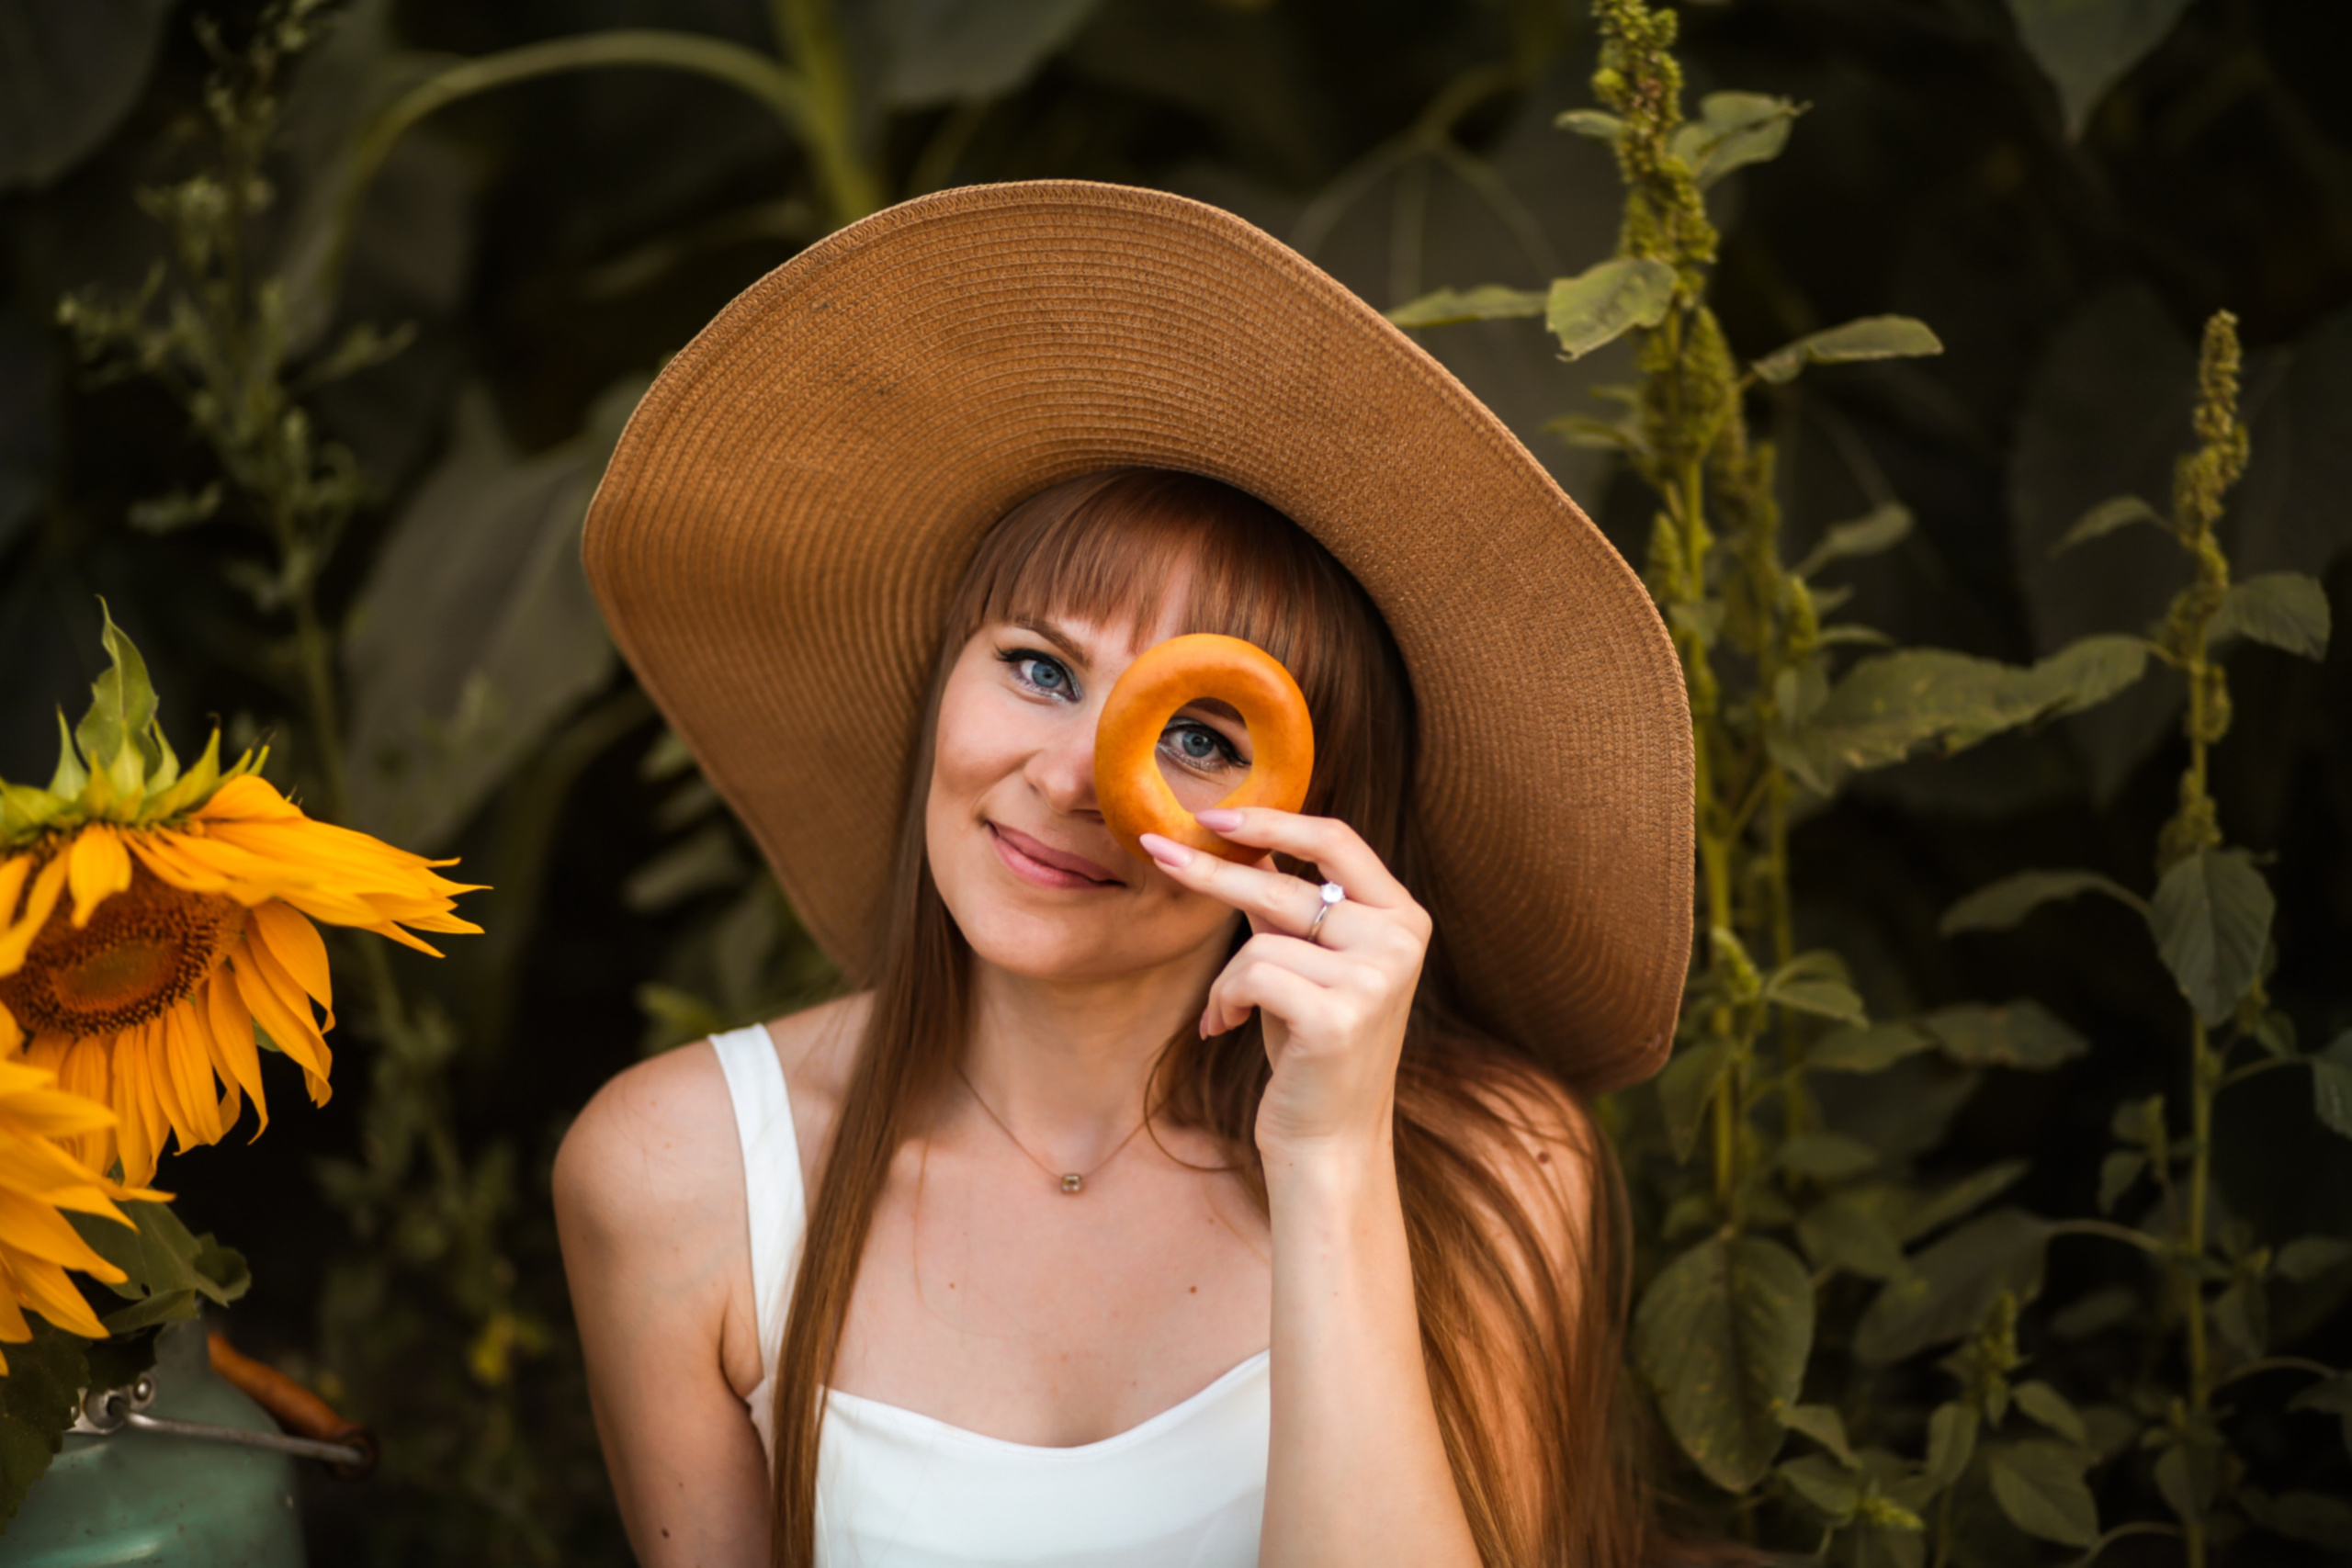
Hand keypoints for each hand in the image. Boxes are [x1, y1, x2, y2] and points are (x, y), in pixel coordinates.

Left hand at [1138, 807, 1430, 1158]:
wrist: (1328, 1139)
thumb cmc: (1310, 1048)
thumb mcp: (1303, 962)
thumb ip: (1285, 903)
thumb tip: (1238, 838)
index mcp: (1402, 916)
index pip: (1337, 839)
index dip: (1272, 821)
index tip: (1212, 814)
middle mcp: (1399, 939)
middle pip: (1287, 885)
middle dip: (1211, 870)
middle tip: (1156, 850)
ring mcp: (1376, 978)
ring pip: (1261, 937)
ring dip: (1225, 978)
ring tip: (1223, 1011)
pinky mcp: (1340, 1015)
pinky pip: (1251, 975)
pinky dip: (1224, 1000)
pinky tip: (1225, 1029)